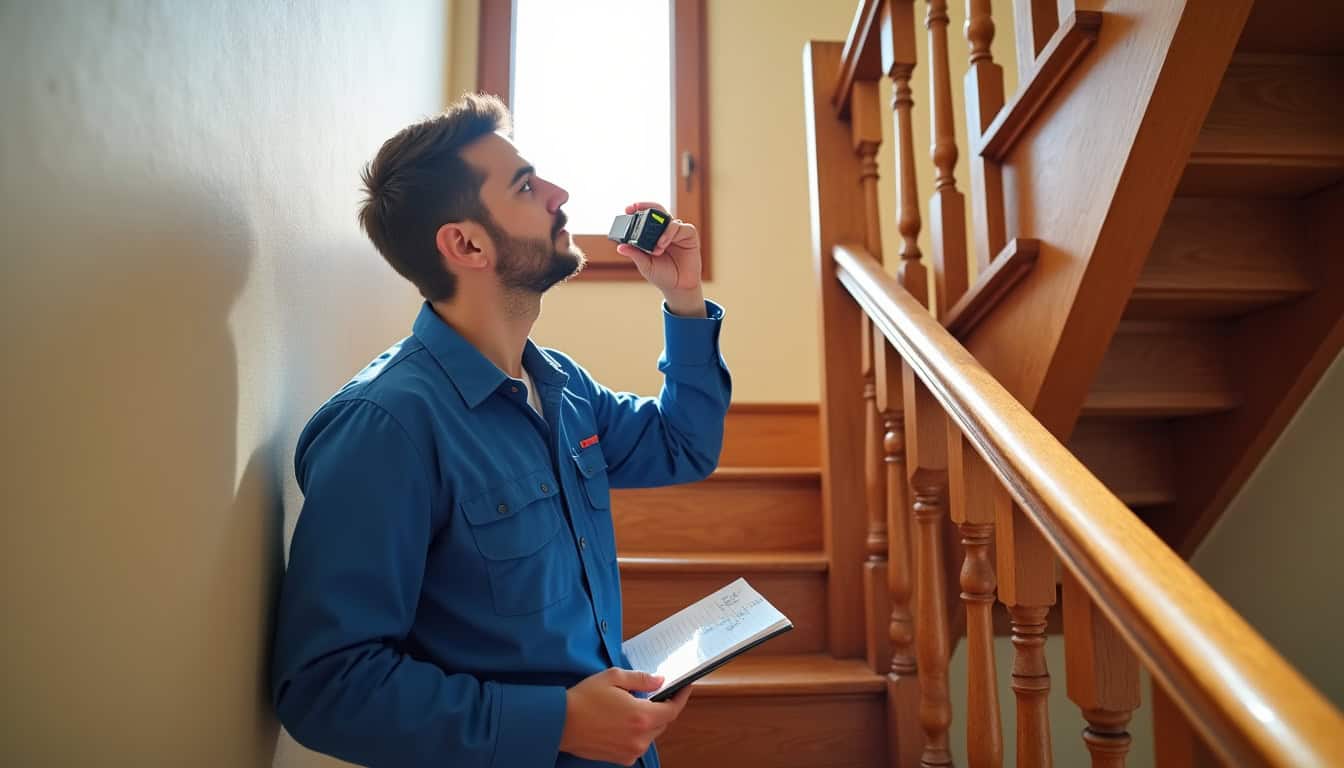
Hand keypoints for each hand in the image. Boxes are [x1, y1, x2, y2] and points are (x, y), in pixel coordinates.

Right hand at [558, 668, 694, 765]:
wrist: (560, 723)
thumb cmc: (584, 698)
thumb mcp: (613, 678)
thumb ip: (642, 679)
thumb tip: (660, 681)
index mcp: (642, 717)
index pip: (673, 709)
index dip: (681, 697)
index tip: (684, 687)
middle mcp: (640, 738)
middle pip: (663, 722)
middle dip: (663, 707)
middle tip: (656, 693)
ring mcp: (631, 751)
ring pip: (651, 734)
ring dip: (649, 720)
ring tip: (634, 706)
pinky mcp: (621, 758)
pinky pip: (638, 744)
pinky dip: (637, 732)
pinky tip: (623, 721)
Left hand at [615, 202, 704, 315]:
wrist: (678, 287)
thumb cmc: (662, 275)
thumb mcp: (645, 265)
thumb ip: (635, 254)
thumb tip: (620, 247)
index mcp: (653, 235)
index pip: (646, 217)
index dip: (638, 210)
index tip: (628, 209)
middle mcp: (665, 230)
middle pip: (657, 211)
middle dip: (647, 207)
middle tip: (637, 209)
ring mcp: (677, 232)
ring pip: (669, 220)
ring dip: (661, 231)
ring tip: (657, 247)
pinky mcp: (689, 236)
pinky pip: (682, 228)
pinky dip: (671, 233)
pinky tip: (664, 244)